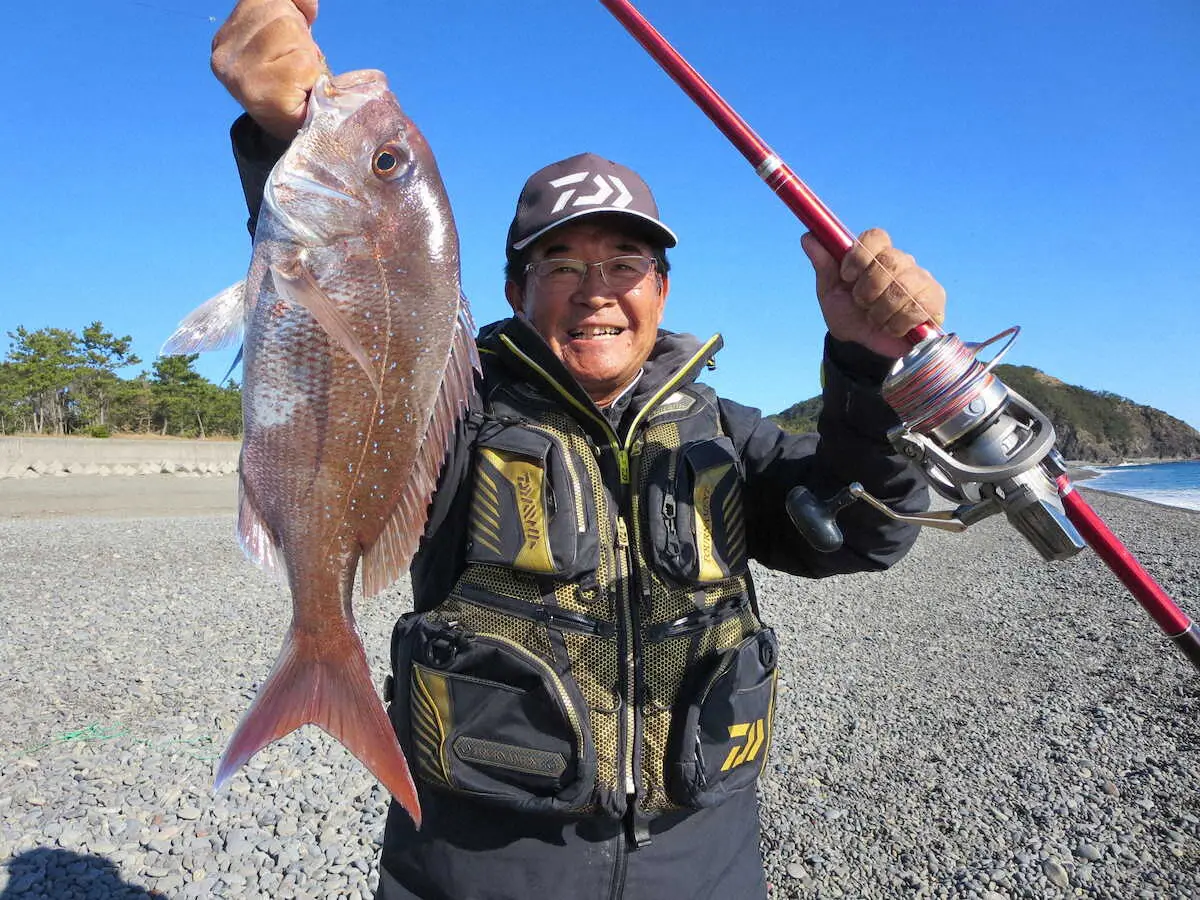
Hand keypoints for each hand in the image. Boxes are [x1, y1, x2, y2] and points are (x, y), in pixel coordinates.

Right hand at [211, 0, 322, 140]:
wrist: (301, 138)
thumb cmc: (296, 87)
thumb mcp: (287, 39)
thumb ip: (291, 10)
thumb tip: (309, 4)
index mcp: (225, 40)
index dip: (290, 9)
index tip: (297, 35)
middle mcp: (224, 55)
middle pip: (279, 15)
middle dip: (299, 37)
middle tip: (298, 66)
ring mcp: (241, 76)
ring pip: (290, 33)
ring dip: (306, 55)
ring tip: (299, 77)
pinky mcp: (264, 94)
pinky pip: (303, 62)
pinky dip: (312, 74)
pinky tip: (302, 90)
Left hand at [802, 228, 945, 358]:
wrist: (865, 346)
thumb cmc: (849, 315)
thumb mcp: (831, 293)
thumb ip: (823, 265)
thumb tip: (808, 237)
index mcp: (875, 255)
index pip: (876, 236)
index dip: (860, 255)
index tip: (846, 276)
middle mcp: (901, 262)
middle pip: (890, 261)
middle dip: (868, 288)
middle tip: (861, 303)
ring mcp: (921, 279)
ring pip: (903, 286)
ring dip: (881, 310)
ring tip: (875, 319)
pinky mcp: (934, 300)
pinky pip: (918, 307)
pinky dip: (897, 323)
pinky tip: (892, 328)